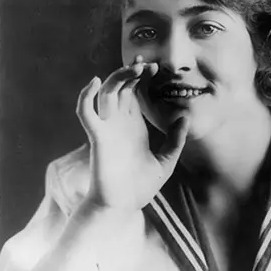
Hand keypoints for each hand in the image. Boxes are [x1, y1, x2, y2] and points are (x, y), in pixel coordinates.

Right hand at [76, 60, 188, 211]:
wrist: (124, 206)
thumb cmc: (141, 186)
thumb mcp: (166, 160)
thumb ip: (175, 139)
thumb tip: (185, 116)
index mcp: (134, 125)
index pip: (134, 92)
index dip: (141, 76)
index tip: (155, 67)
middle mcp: (119, 122)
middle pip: (120, 86)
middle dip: (131, 72)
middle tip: (148, 64)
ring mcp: (107, 128)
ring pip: (105, 93)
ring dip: (117, 77)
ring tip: (135, 70)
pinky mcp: (98, 137)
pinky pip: (86, 112)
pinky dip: (85, 96)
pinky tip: (95, 82)